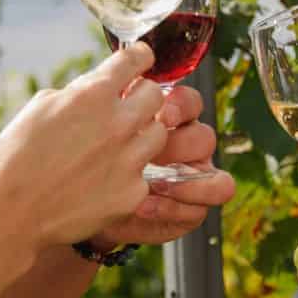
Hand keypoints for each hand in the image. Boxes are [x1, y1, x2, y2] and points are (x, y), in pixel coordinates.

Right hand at [0, 43, 169, 259]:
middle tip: (129, 107)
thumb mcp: (40, 108)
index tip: (141, 59)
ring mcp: (129, 160)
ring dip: (142, 135)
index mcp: (92, 95)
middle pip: (155, 95)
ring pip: (159, 135)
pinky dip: (128, 175)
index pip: (135, 60)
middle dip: (143, 97)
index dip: (139, 56)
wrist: (11, 213)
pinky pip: (143, 175)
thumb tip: (97, 89)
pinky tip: (104, 182)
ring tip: (117, 147)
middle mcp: (118, 123)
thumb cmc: (16, 158)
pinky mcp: (132, 192)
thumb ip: (77, 93)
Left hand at [92, 86, 235, 246]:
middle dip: (180, 145)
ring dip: (188, 183)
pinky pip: (198, 212)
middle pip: (204, 138)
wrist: (80, 200)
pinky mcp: (187, 211)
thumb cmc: (88, 157)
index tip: (162, 114)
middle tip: (153, 154)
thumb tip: (111, 85)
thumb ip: (107, 107)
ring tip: (154, 185)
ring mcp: (191, 181)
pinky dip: (173, 208)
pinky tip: (142, 206)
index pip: (190, 103)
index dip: (182, 105)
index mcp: (169, 120)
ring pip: (216, 179)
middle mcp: (186, 148)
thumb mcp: (92, 126)